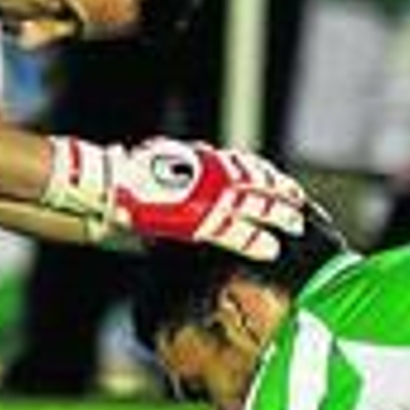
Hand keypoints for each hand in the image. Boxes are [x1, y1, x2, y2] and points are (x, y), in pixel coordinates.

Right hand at [44, 136, 304, 259]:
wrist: (111, 184)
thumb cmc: (123, 177)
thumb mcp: (152, 166)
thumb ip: (163, 171)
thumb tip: (148, 173)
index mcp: (201, 160)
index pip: (242, 163)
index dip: (264, 172)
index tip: (278, 179)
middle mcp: (210, 174)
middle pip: (256, 180)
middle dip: (280, 191)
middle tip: (298, 201)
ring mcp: (207, 195)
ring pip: (255, 204)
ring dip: (278, 214)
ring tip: (295, 225)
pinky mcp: (200, 219)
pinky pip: (235, 231)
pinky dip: (255, 240)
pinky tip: (272, 249)